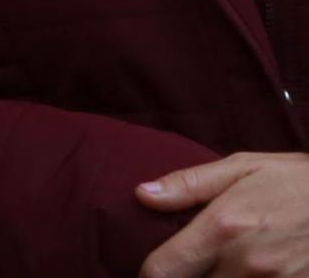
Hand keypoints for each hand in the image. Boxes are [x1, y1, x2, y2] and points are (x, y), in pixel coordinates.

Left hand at [139, 152, 308, 276]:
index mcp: (223, 228)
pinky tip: (249, 273)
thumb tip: (142, 195)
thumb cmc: (298, 181)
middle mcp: (246, 264)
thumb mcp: (244, 167)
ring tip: (220, 266)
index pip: (164, 271)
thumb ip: (189, 185)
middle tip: (193, 264)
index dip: (150, 273)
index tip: (154, 267)